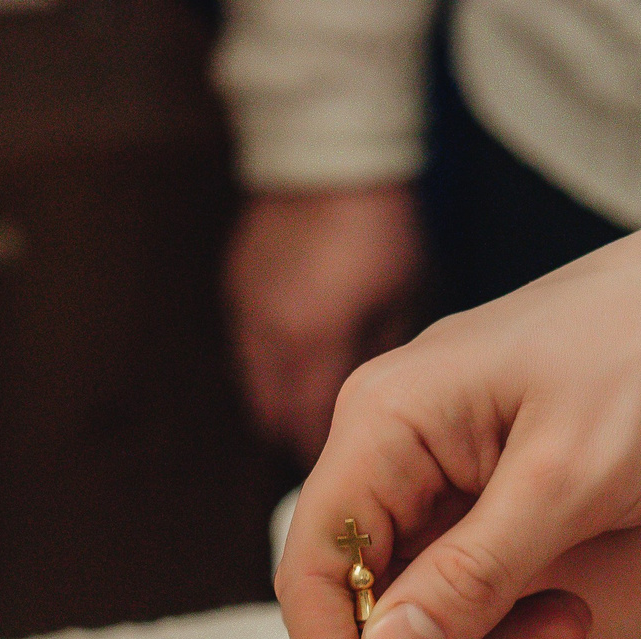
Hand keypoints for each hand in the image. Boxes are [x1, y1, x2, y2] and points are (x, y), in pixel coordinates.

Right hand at [227, 186, 425, 465]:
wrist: (325, 159)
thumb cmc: (377, 227)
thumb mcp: (403, 295)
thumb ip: (384, 359)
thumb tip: (385, 413)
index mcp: (315, 343)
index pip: (314, 431)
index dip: (334, 459)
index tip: (356, 476)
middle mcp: (271, 340)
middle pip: (280, 421)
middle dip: (307, 440)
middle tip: (342, 453)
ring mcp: (247, 318)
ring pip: (263, 391)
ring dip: (289, 407)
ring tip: (323, 410)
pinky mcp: (237, 296)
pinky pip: (254, 354)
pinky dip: (276, 369)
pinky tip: (301, 359)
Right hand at [274, 231, 640, 638]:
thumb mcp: (566, 486)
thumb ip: (472, 578)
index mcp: (384, 423)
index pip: (316, 571)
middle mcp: (389, 436)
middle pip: (362, 592)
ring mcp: (434, 454)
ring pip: (418, 590)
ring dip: (484, 638)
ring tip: (572, 632)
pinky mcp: (480, 472)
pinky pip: (464, 566)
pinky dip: (507, 606)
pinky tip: (569, 607)